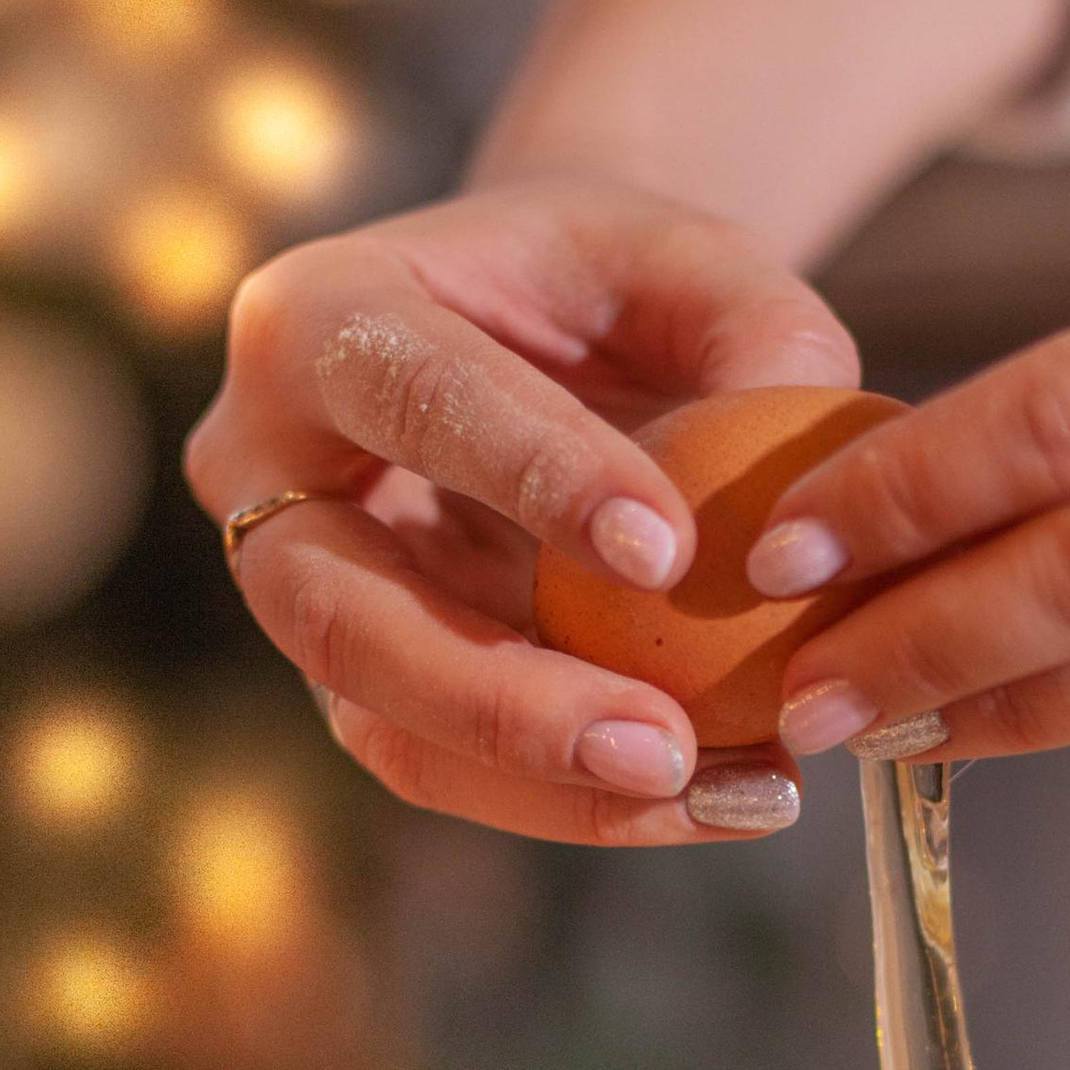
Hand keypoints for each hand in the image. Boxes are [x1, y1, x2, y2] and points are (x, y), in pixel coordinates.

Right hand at [184, 174, 855, 839]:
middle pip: (341, 611)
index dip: (531, 472)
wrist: (548, 341)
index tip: (668, 550)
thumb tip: (803, 512)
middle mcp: (266, 466)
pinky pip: (455, 772)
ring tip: (728, 795)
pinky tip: (725, 797)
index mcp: (319, 318)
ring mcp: (304, 593)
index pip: (410, 394)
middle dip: (503, 697)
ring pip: (388, 728)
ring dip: (555, 789)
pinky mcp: (364, 684)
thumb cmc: (614, 288)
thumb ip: (764, 339)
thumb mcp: (698, 265)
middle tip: (662, 744)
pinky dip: (585, 804)